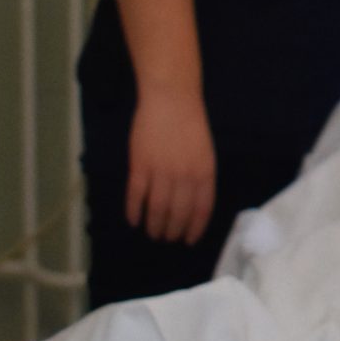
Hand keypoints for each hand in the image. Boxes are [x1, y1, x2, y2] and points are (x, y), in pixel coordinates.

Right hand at [127, 90, 216, 243]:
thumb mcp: (205, 152)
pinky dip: (134, 211)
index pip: (201, 210)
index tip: (188, 241)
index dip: (194, 229)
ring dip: (154, 225)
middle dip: (172, 231)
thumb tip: (193, 205)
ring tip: (152, 233)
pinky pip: (136, 195)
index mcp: (204, 172)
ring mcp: (161, 172)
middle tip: (166, 239)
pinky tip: (133, 220)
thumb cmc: (191, 124)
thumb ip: (201, 178)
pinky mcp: (139, 166)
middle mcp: (184, 176)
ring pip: (157, 209)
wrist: (171, 99)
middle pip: (178, 213)